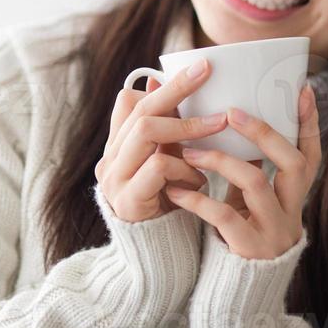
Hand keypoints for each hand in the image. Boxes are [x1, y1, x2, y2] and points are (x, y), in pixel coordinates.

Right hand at [95, 59, 228, 222]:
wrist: (155, 257)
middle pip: (139, 109)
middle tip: (207, 72)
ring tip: (217, 126)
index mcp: (118, 146)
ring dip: (187, 126)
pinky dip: (184, 167)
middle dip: (177, 88)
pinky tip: (199, 180)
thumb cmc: (168, 203)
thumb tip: (169, 83)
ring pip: (147, 131)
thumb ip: (171, 130)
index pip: (128, 101)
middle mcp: (110, 159)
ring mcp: (114, 179)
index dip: (161, 86)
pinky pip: (158, 165)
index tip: (197, 70)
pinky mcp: (127, 200)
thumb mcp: (170, 161)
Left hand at [166, 85, 321, 259]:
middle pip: (293, 162)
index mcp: (294, 195)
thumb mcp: (251, 201)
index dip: (310, 123)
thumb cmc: (242, 233)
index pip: (312, 154)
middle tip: (232, 112)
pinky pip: (224, 216)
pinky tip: (175, 190)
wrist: (239, 291)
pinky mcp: (249, 248)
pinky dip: (198, 199)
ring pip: (255, 184)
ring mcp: (273, 230)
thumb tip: (232, 121)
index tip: (302, 90)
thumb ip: (250, 167)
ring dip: (220, 160)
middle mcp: (292, 210)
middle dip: (263, 133)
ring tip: (189, 150)